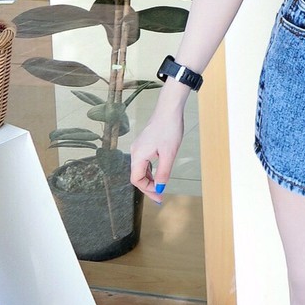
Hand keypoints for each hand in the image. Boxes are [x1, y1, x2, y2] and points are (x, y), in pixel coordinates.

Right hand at [129, 87, 186, 204]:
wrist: (169, 109)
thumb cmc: (169, 128)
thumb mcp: (169, 154)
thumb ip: (163, 173)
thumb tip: (159, 188)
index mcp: (138, 156)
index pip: (137, 180)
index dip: (147, 190)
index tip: (159, 196)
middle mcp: (135, 152)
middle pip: (137, 176)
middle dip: (148, 187)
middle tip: (160, 195)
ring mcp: (139, 147)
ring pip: (140, 169)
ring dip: (149, 179)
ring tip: (160, 186)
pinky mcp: (144, 143)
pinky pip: (144, 161)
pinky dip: (150, 170)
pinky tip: (158, 173)